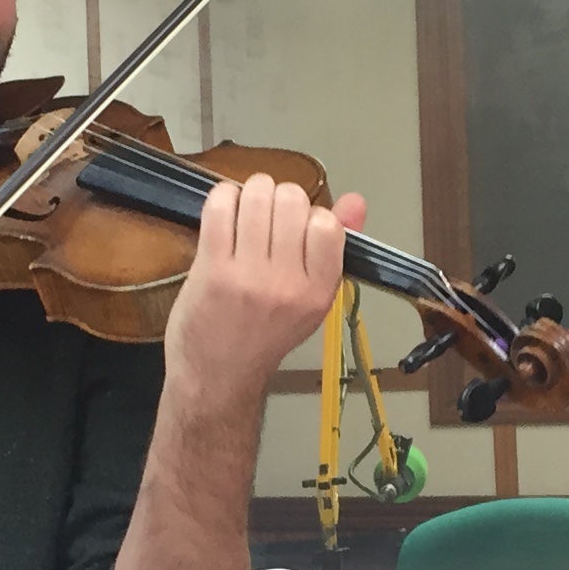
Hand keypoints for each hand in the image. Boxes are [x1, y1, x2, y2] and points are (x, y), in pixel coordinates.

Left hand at [162, 174, 364, 411]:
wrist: (218, 376)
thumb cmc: (264, 336)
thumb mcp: (312, 299)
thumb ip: (334, 247)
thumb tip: (356, 201)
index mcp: (320, 292)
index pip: (327, 223)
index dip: (310, 213)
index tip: (295, 228)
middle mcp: (289, 284)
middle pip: (292, 200)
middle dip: (278, 195)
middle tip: (266, 215)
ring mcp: (249, 277)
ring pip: (257, 196)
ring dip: (249, 193)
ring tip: (244, 212)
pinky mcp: (212, 270)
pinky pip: (221, 207)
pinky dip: (222, 197)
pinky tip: (224, 210)